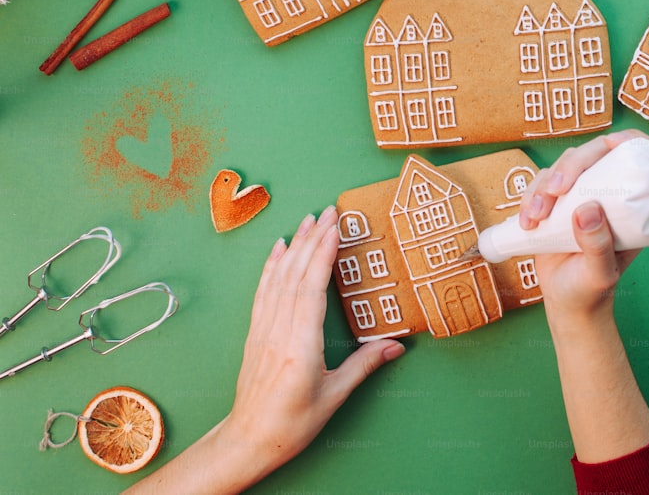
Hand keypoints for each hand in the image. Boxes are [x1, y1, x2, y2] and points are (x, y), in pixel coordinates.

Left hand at [225, 206, 404, 472]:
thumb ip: (364, 365)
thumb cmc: (291, 423)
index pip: (311, 287)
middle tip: (327, 211)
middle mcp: (279, 331)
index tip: (334, 227)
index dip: (322, 255)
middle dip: (312, 239)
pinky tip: (278, 249)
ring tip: (307, 220)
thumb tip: (395, 344)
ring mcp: (263, 330)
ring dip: (294, 246)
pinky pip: (263, 291)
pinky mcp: (255, 332)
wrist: (249, 440)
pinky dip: (271, 265)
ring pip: (278, 278)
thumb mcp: (335, 395)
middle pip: (295, 274)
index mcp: (301, 345)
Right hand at [518, 131, 648, 321]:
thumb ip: (597, 244)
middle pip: (590, 156)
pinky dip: (528, 199)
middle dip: (568, 167)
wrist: (568, 303)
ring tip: (534, 218)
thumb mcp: (601, 272)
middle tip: (555, 192)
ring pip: (559, 169)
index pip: (633, 157)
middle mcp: (605, 193)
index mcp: (630, 203)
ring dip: (542, 187)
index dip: (624, 142)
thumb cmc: (593, 289)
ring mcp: (577, 197)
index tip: (610, 144)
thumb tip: (587, 209)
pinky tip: (527, 222)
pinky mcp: (553, 204)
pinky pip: (538, 186)